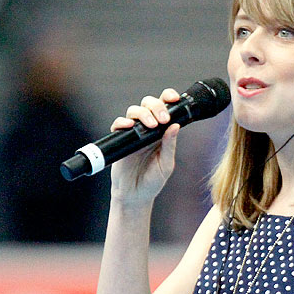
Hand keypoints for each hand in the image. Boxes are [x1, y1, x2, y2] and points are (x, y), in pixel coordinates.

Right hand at [108, 87, 180, 207]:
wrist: (135, 196)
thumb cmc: (152, 181)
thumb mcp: (166, 164)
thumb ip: (170, 145)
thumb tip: (175, 126)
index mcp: (162, 132)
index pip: (165, 108)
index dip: (168, 98)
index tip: (174, 98)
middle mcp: (147, 129)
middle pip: (149, 104)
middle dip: (157, 106)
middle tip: (163, 119)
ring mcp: (133, 134)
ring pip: (134, 110)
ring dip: (143, 113)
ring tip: (151, 126)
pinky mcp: (120, 140)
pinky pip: (118, 125)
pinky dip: (122, 122)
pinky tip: (130, 126)